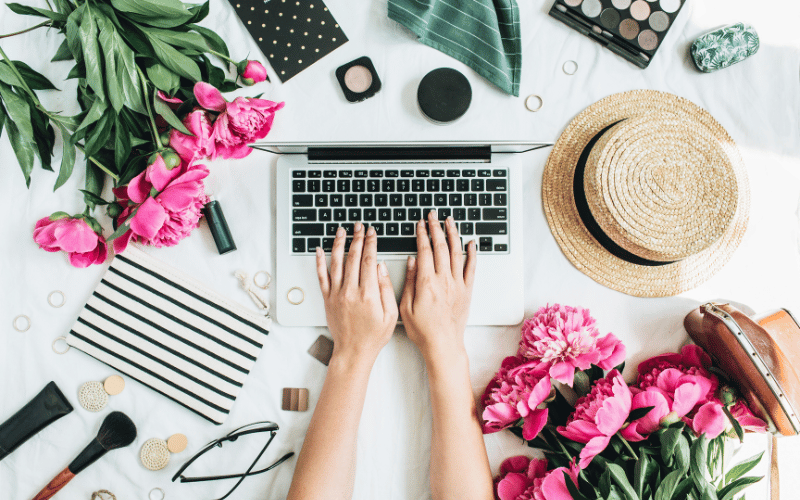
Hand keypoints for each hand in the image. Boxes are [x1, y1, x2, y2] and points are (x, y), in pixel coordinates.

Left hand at [316, 223, 397, 364]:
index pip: (369, 260)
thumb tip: (381, 267)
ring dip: (339, 244)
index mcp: (368, 294)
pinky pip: (321, 277)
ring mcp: (337, 294)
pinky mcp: (327, 299)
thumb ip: (386, 288)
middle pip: (353, 258)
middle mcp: (350, 291)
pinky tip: (320, 250)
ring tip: (341, 231)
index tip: (372, 233)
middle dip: (357, 239)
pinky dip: (319, 262)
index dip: (371, 243)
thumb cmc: (374, 336)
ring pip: (336, 263)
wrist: (353, 351)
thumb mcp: (391, 315)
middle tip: (359, 227)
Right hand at [400, 212, 476, 363]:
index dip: (422, 234)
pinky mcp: (467, 290)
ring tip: (449, 221)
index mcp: (427, 283)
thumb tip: (412, 260)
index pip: (424, 251)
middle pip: (440, 247)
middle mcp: (444, 280)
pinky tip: (471, 243)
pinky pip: (471, 268)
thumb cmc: (423, 330)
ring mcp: (457, 284)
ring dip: (453, 234)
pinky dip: (472, 253)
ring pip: (456, 253)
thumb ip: (410, 281)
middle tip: (433, 216)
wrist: (443, 344)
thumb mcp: (406, 306)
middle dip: (436, 228)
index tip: (420, 224)